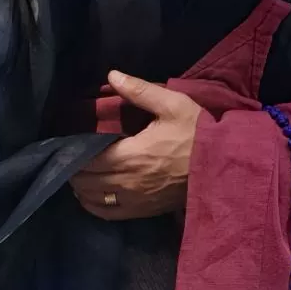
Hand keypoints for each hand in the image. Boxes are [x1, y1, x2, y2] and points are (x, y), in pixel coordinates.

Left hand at [71, 69, 202, 220]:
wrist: (223, 168)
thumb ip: (139, 91)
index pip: (87, 158)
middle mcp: (127, 182)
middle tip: (69, 157)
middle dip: (73, 169)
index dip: (73, 151)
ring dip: (80, 187)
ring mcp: (135, 200)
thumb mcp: (172, 105)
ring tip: (77, 175)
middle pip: (85, 180)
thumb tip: (112, 75)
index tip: (67, 143)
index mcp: (130, 155)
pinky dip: (93, 206)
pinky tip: (90, 197)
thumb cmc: (198, 134)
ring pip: (93, 199)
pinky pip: (108, 214)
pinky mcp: (144, 211)